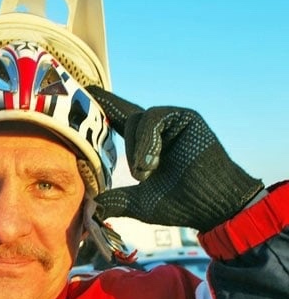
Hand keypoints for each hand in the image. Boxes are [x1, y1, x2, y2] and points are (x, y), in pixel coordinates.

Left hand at [86, 86, 262, 231]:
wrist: (210, 204)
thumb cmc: (179, 204)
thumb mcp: (140, 202)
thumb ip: (117, 200)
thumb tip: (94, 207)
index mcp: (145, 144)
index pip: (118, 120)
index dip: (104, 106)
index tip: (88, 90)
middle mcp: (157, 129)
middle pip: (124, 118)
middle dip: (125, 139)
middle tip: (139, 175)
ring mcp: (172, 121)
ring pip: (136, 118)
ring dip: (136, 148)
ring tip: (147, 173)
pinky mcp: (185, 116)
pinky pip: (153, 117)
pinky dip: (147, 140)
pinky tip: (153, 162)